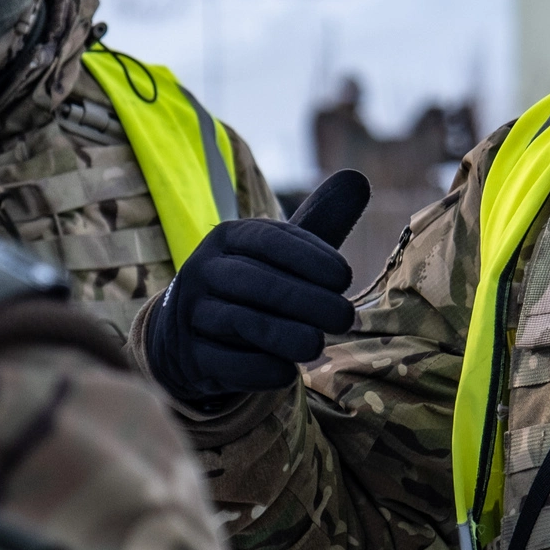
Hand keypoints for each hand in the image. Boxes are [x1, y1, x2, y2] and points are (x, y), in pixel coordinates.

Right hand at [144, 170, 369, 405]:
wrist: (191, 335)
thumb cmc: (254, 285)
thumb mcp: (283, 252)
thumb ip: (320, 221)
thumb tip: (359, 178)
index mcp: (228, 237)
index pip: (269, 240)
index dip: (310, 257)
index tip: (345, 277)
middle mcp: (203, 270)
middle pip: (257, 283)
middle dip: (306, 301)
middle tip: (345, 318)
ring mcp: (190, 314)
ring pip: (240, 322)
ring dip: (285, 336)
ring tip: (318, 346)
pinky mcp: (190, 355)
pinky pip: (224, 363)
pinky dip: (258, 369)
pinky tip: (287, 372)